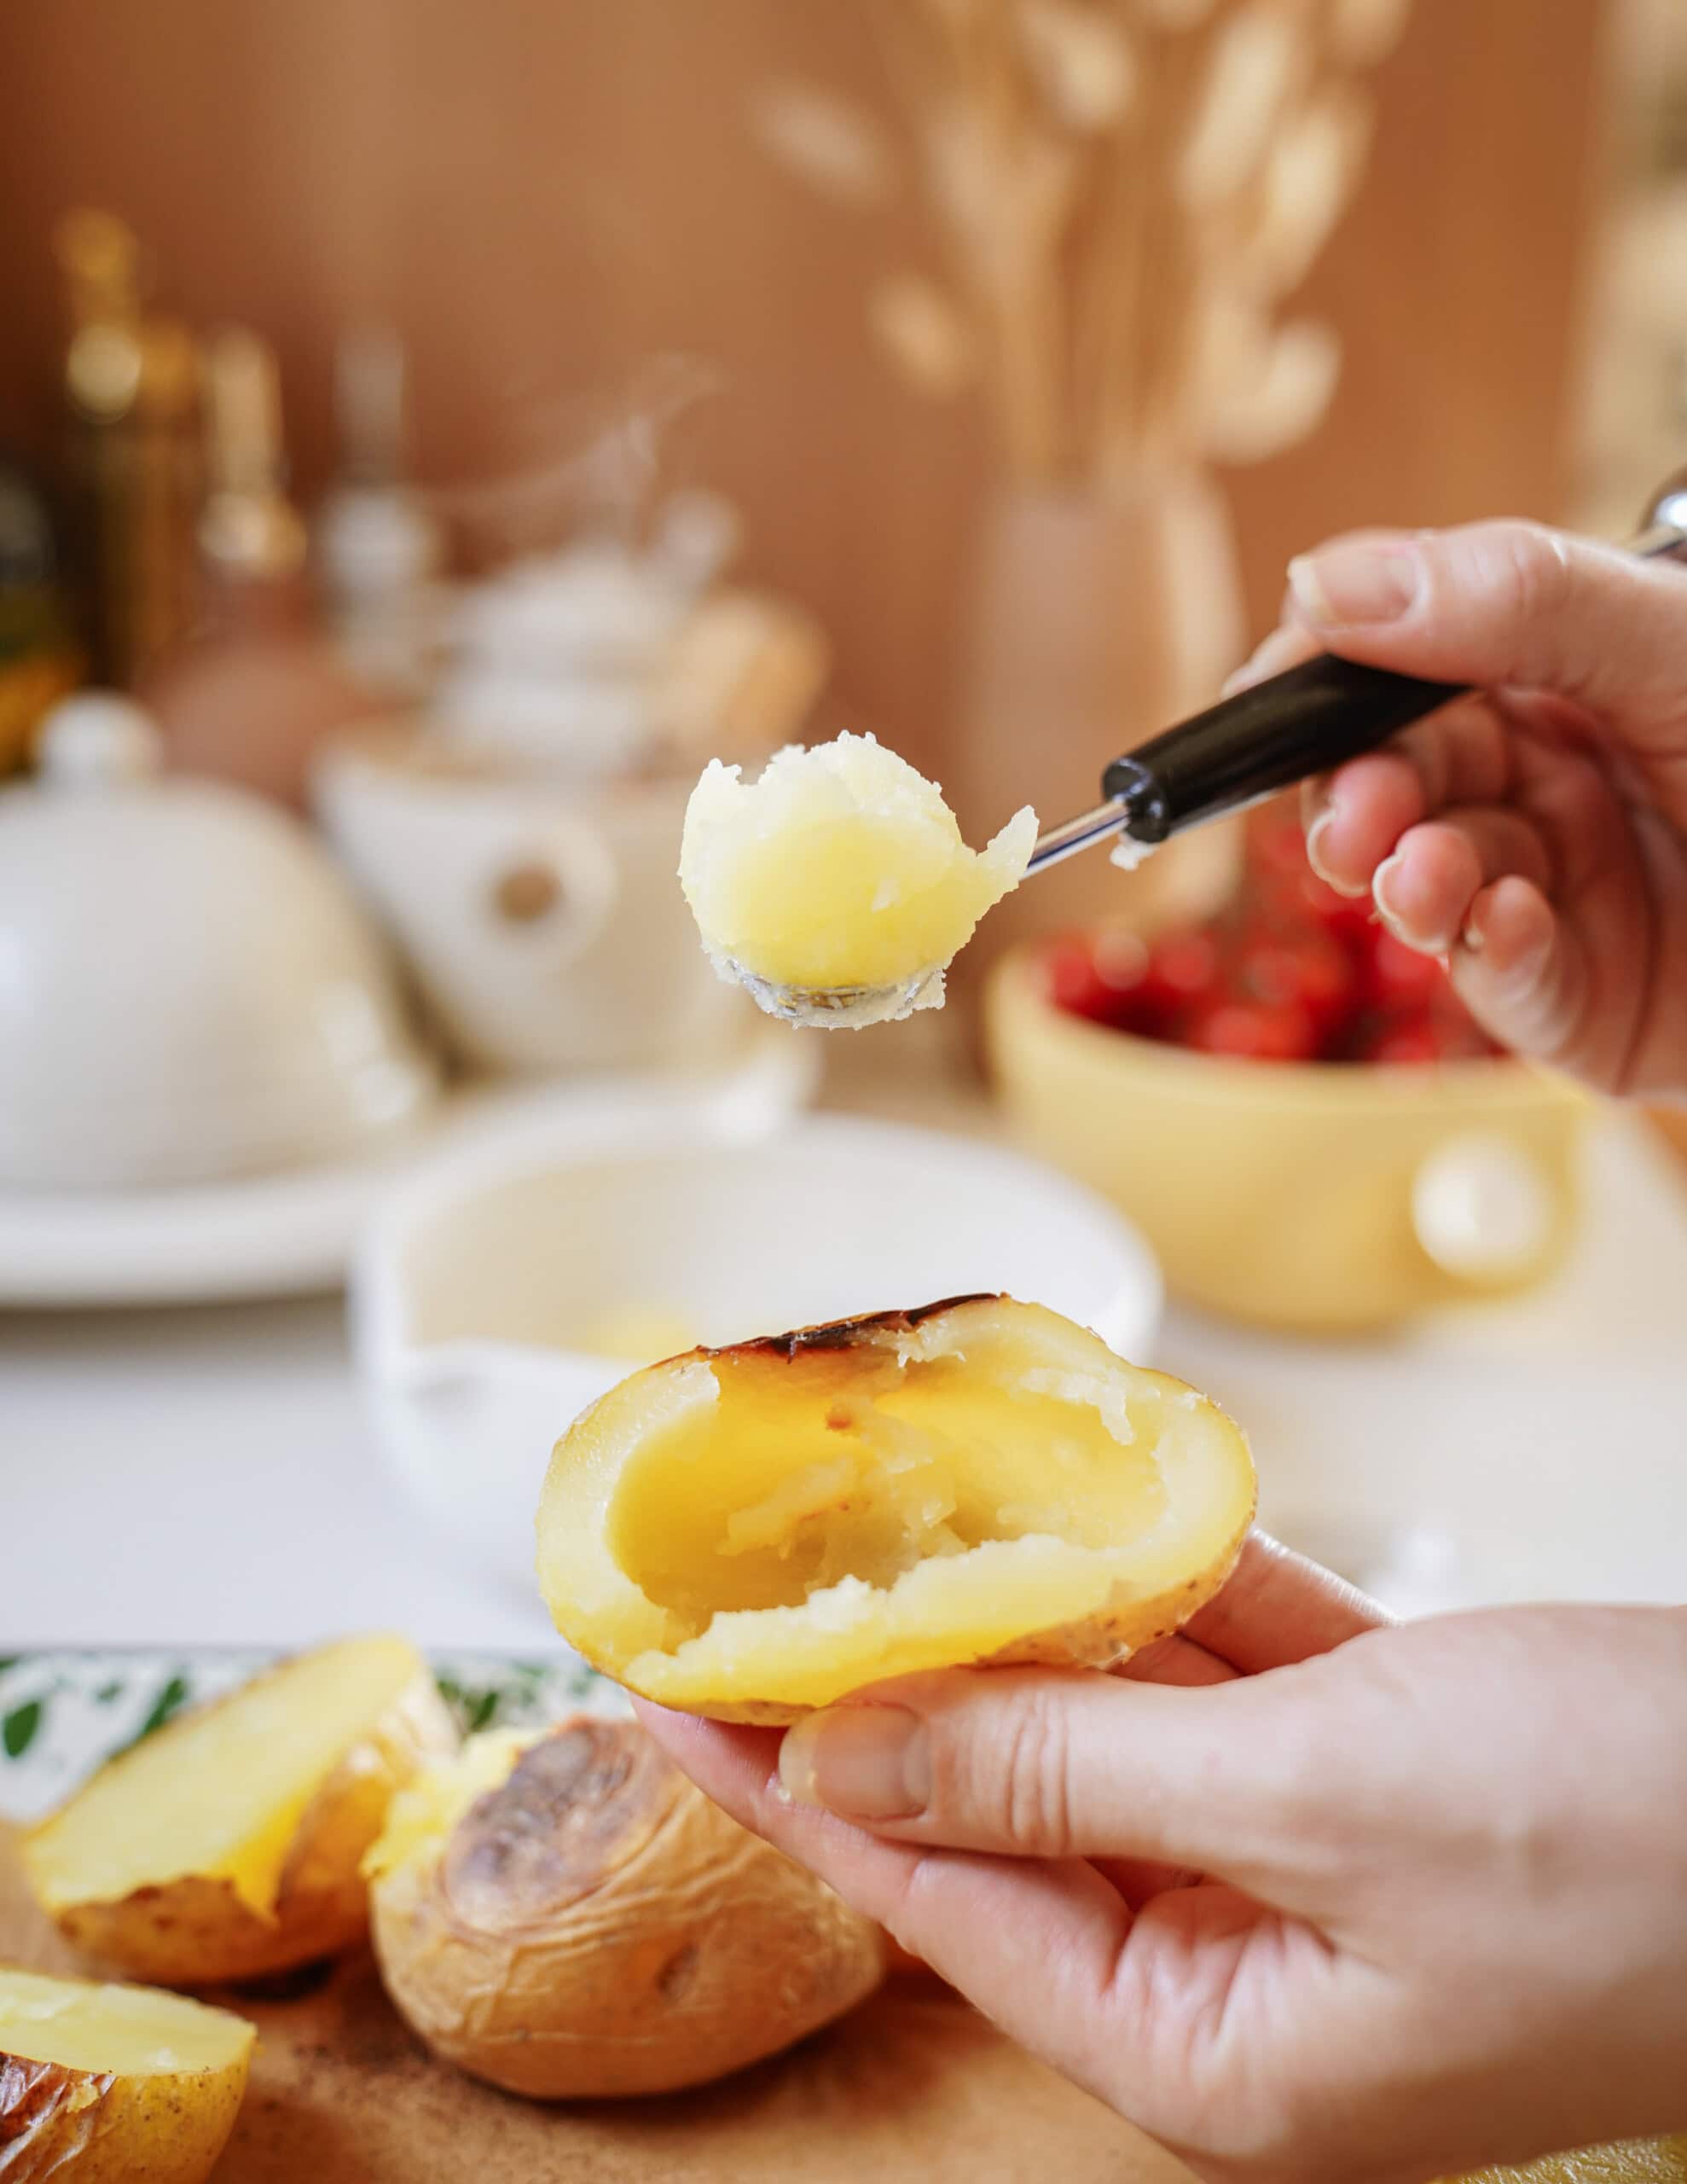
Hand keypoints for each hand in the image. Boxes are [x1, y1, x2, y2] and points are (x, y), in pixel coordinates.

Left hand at [633, 1536, 1686, 2183]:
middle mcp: (1238, 1959)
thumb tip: (858, 1756)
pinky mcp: (1377, 1760)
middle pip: (1007, 1799)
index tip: (659, 1690)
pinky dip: (1160, 1588)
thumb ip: (1072, 1774)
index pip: (936, 1892)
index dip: (784, 1783)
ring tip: (875, 1519)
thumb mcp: (1318, 1801)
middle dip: (889, 1680)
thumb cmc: (1628, 1846)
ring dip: (1017, 1611)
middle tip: (751, 1578)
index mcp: (1207, 2040)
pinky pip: (1226, 1668)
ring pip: (1113, 1715)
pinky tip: (1073, 1505)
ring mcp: (1308, 1855)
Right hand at [1229, 522, 1686, 1096]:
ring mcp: (1556, 893)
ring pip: (1430, 888)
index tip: (1263, 696)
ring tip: (1422, 876)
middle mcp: (1543, 781)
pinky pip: (1503, 980)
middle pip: (1394, 784)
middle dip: (1358, 799)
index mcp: (1553, 678)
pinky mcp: (1583, 1002)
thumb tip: (1329, 579)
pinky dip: (1486, 950)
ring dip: (1409, 880)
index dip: (1318, 683)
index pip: (1395, 670)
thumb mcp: (1674, 641)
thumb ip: (1512, 602)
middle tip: (1356, 819)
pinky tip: (1504, 918)